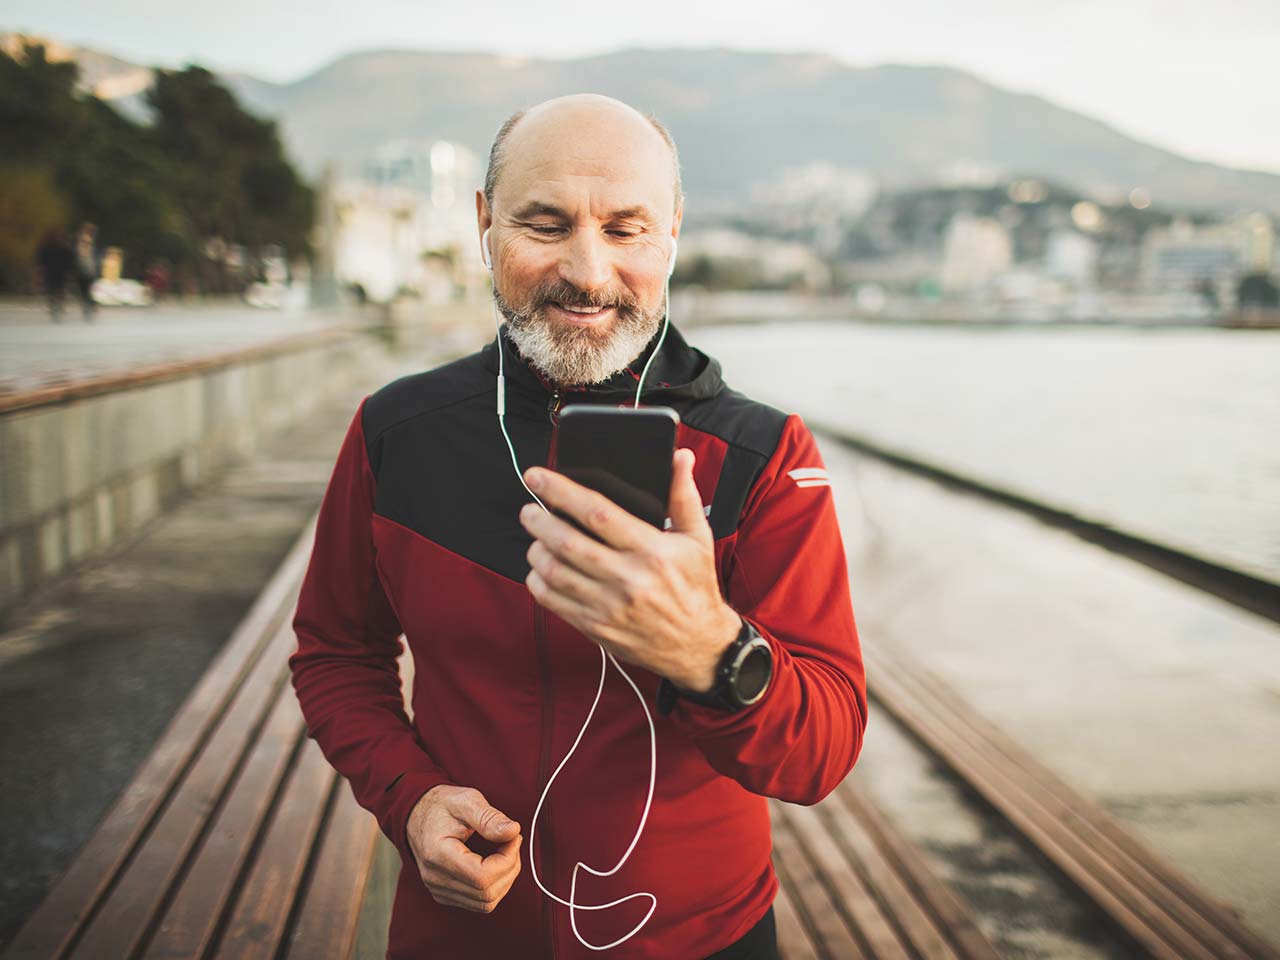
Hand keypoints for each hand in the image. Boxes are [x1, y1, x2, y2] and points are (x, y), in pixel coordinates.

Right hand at [406, 784, 521, 912]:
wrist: (416, 814)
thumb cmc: (442, 805)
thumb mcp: (466, 801)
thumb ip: (489, 817)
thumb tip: (513, 831)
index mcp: (438, 854)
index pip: (483, 877)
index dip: (507, 860)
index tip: (514, 836)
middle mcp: (435, 878)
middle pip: (487, 893)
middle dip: (510, 868)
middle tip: (512, 841)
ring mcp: (438, 889)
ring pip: (486, 902)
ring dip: (505, 879)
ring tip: (505, 851)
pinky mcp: (444, 894)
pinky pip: (478, 902)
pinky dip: (495, 885)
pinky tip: (495, 863)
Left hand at [518, 447, 741, 692]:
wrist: (698, 645)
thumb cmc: (694, 587)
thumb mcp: (698, 539)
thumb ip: (683, 496)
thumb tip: (679, 457)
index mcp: (653, 551)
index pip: (598, 512)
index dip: (562, 491)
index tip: (538, 477)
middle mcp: (629, 579)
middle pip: (568, 542)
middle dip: (539, 521)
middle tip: (529, 510)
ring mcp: (610, 607)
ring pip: (555, 572)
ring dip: (537, 550)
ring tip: (536, 537)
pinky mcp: (597, 628)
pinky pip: (554, 602)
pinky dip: (538, 581)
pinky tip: (540, 569)